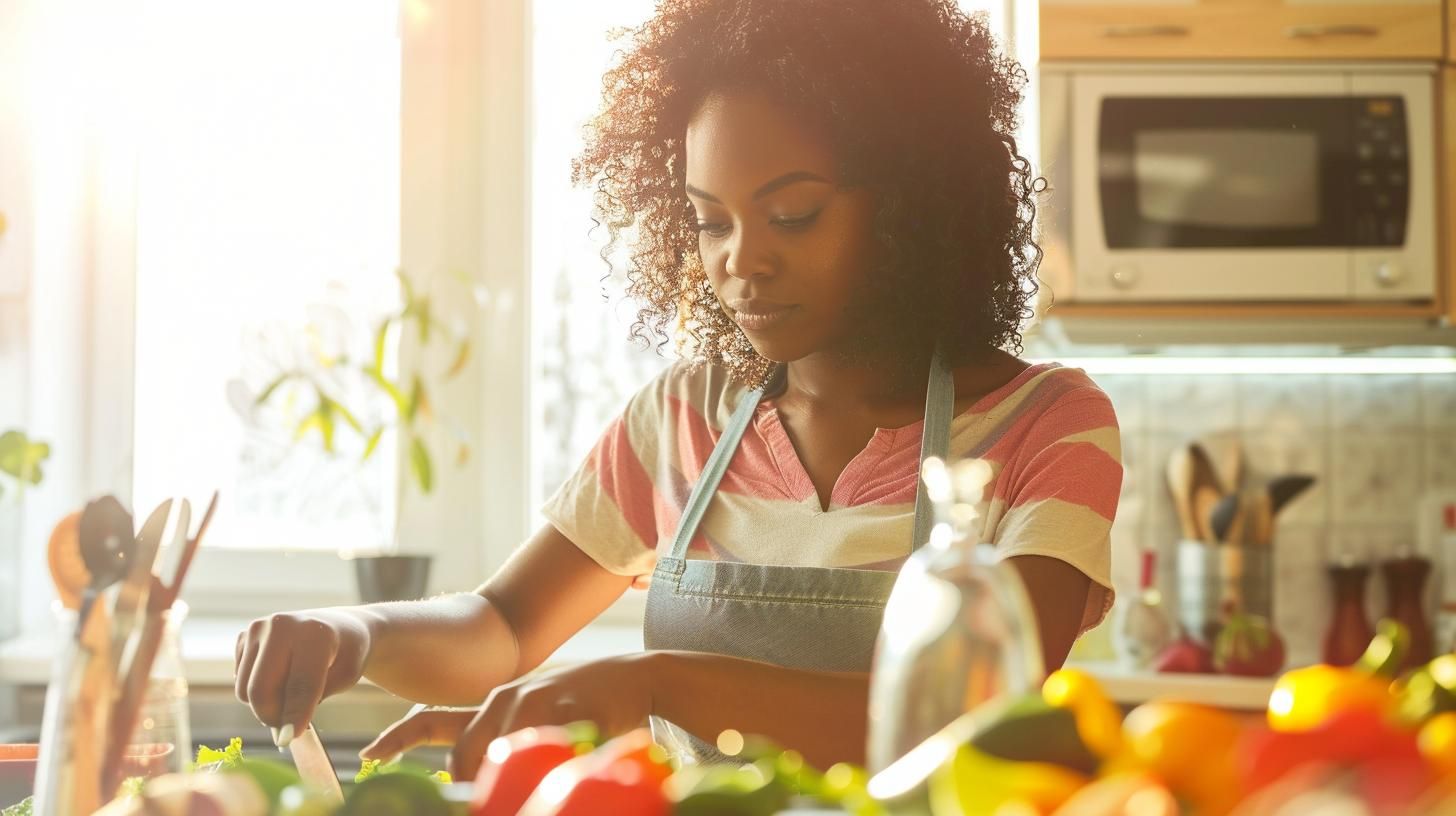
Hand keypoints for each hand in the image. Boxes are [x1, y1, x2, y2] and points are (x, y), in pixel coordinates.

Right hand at [234, 608, 374, 743]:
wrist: (338, 627)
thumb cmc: (345, 654)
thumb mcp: (345, 676)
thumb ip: (314, 700)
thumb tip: (283, 735)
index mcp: (314, 633)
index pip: (300, 684)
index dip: (294, 715)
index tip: (289, 740)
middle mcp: (281, 625)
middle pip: (260, 689)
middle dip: (272, 716)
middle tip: (288, 728)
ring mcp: (258, 629)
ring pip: (245, 689)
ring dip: (265, 705)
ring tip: (290, 696)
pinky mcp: (244, 636)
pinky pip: (240, 681)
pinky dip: (256, 691)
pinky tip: (278, 678)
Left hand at [364, 652, 661, 780]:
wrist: (635, 678)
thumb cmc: (584, 708)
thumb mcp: (535, 723)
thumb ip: (503, 748)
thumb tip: (470, 786)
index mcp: (493, 707)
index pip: (433, 720)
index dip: (398, 738)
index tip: (367, 757)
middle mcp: (505, 700)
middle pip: (466, 754)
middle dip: (470, 787)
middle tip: (483, 802)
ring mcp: (534, 700)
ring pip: (503, 753)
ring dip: (511, 779)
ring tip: (536, 780)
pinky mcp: (566, 705)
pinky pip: (546, 745)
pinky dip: (550, 765)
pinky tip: (566, 762)